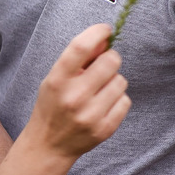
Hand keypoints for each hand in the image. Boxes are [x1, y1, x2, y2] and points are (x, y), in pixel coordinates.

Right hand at [22, 22, 129, 159]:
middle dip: (110, 59)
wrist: (49, 144)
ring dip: (113, 82)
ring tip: (98, 92)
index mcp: (57, 80)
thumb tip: (103, 39)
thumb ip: (78, 59)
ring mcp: (91, 114)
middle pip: (110, 61)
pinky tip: (102, 106)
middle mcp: (74, 96)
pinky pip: (125, 100)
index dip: (97, 33)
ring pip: (121, 81)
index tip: (105, 29)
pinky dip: (117, 100)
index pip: (80, 47)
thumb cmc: (52, 105)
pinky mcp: (105, 128)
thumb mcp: (55, 79)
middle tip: (102, 67)